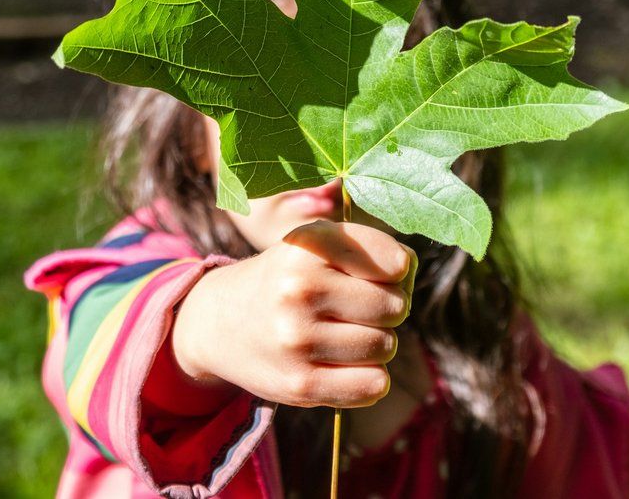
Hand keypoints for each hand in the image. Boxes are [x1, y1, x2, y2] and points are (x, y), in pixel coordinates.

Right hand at [172, 220, 415, 407]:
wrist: (220, 321)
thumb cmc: (289, 278)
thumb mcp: (317, 243)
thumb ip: (370, 249)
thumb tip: (407, 271)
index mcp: (309, 245)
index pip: (394, 262)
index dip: (396, 271)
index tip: (377, 274)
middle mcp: (299, 289)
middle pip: (395, 307)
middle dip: (387, 309)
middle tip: (358, 308)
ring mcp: (297, 339)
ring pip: (386, 346)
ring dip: (377, 343)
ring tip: (345, 334)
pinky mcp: (300, 384)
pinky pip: (373, 385)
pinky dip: (371, 378)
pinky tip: (346, 364)